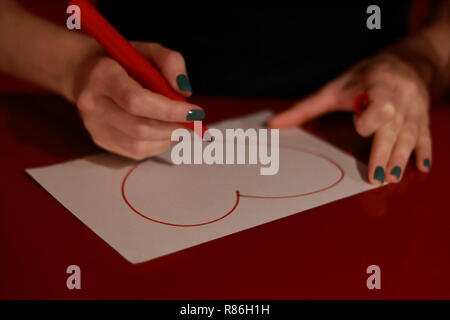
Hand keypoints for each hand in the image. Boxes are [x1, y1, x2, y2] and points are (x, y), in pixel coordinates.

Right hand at [73, 42, 202, 159]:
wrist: (84, 73)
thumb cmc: (122, 61)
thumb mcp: (147, 50)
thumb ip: (170, 62)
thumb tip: (184, 92)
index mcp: (102, 76)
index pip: (136, 101)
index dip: (169, 110)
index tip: (195, 111)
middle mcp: (92, 104)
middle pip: (140, 127)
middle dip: (173, 126)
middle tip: (193, 120)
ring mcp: (94, 126)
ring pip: (139, 145)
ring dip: (168, 138)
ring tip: (179, 124)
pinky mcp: (100, 140)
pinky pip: (135, 152)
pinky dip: (158, 144)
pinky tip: (164, 131)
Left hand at [269, 53, 431, 184]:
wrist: (405, 62)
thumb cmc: (363, 77)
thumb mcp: (333, 88)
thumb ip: (305, 109)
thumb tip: (272, 124)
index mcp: (375, 86)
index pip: (376, 104)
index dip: (369, 117)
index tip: (360, 127)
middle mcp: (397, 97)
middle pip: (393, 126)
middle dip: (386, 151)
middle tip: (378, 176)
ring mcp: (413, 108)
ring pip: (410, 134)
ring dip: (401, 157)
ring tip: (392, 178)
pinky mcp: (422, 116)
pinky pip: (425, 134)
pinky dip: (424, 151)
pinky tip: (422, 167)